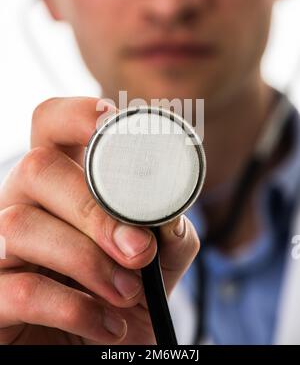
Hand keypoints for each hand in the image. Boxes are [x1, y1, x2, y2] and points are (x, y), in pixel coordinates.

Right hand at [0, 97, 199, 344]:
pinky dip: (74, 309)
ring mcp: (3, 246)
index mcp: (65, 181)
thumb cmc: (127, 291)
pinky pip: (21, 288)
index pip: (52, 123)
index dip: (76, 113)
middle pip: (37, 167)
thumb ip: (169, 231)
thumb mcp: (159, 258)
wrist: (103, 345)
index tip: (112, 123)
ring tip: (127, 292)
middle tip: (138, 249)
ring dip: (88, 261)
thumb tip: (168, 217)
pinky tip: (106, 324)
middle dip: (94, 209)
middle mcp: (26, 202)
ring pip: (21, 224)